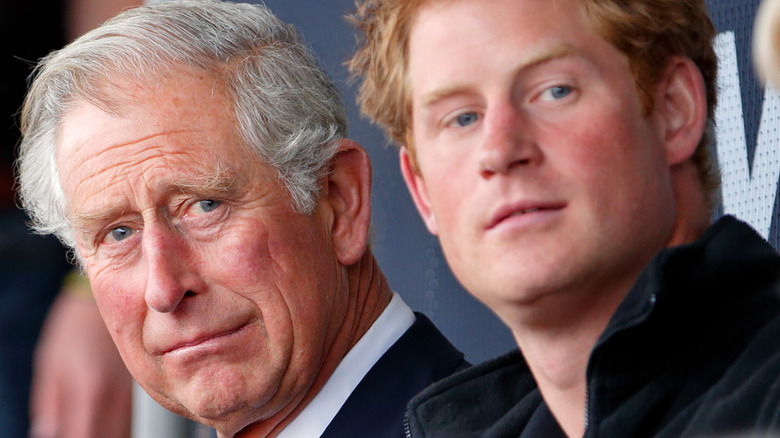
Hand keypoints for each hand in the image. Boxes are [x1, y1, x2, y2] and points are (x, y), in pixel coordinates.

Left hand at [29, 279, 132, 437]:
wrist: (116, 293)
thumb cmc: (78, 326)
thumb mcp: (51, 363)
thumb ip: (48, 403)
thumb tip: (47, 432)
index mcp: (90, 391)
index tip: (67, 437)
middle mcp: (116, 396)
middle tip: (79, 431)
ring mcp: (132, 392)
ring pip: (124, 432)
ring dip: (110, 435)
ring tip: (91, 428)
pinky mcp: (141, 387)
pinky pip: (131, 418)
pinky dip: (120, 427)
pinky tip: (107, 423)